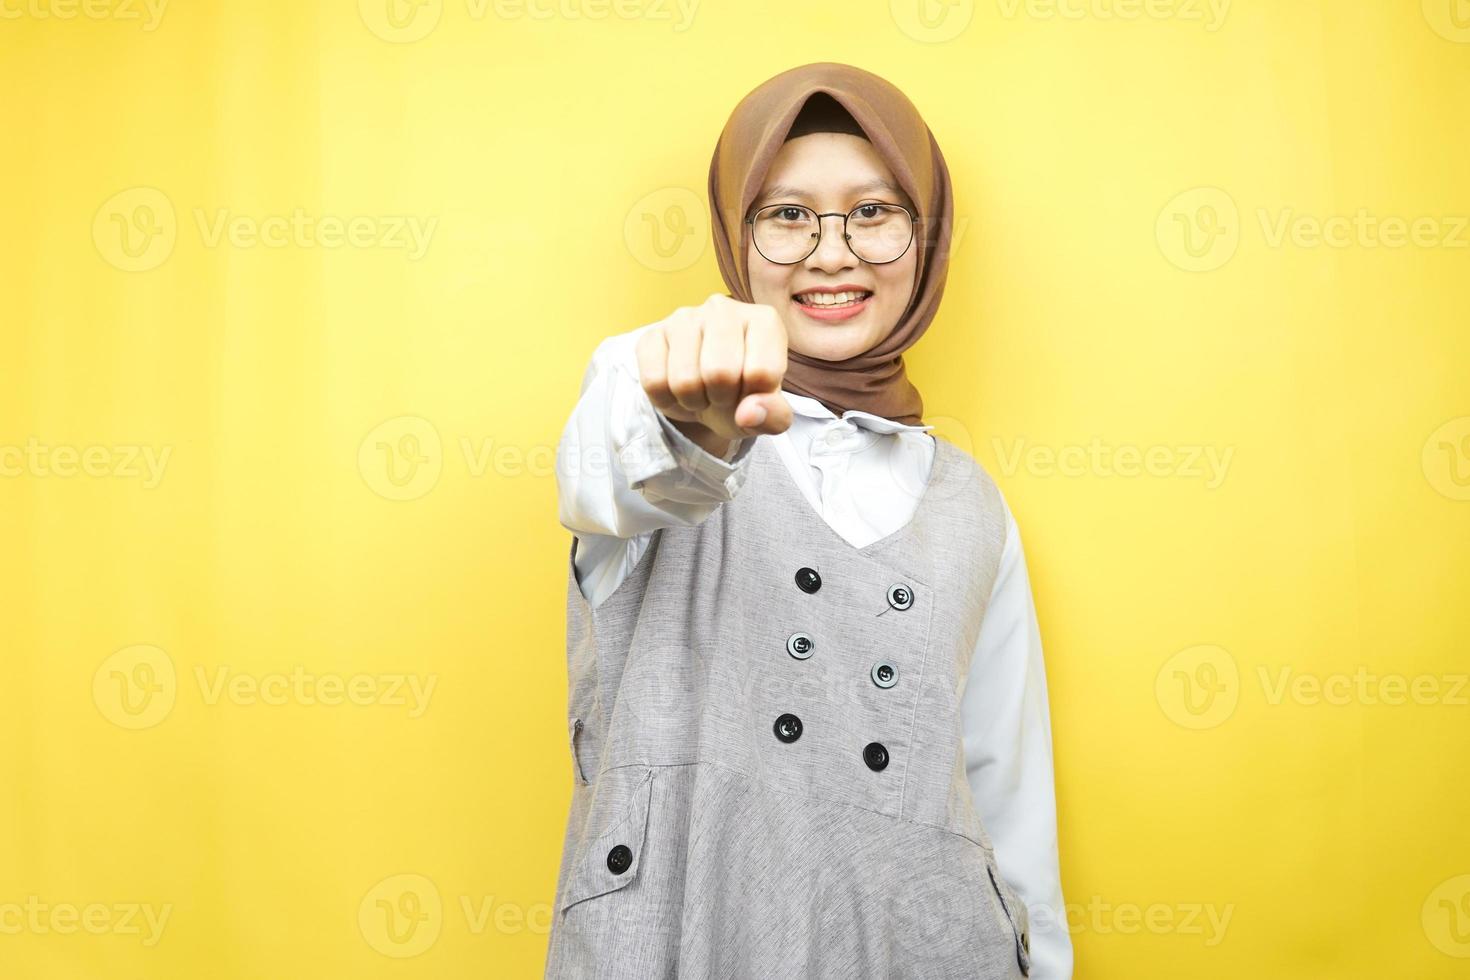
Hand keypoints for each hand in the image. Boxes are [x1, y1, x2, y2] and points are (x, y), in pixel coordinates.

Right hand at [635, 294, 792, 457]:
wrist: (706, 392)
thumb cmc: (743, 396)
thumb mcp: (768, 413)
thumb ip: (773, 416)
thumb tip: (748, 413)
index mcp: (764, 321)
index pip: (762, 372)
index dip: (754, 398)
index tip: (750, 391)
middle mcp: (724, 307)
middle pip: (719, 373)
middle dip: (720, 399)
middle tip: (722, 394)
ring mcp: (684, 317)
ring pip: (684, 380)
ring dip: (693, 401)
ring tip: (701, 391)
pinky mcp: (652, 334)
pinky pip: (654, 382)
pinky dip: (667, 400)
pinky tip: (677, 388)